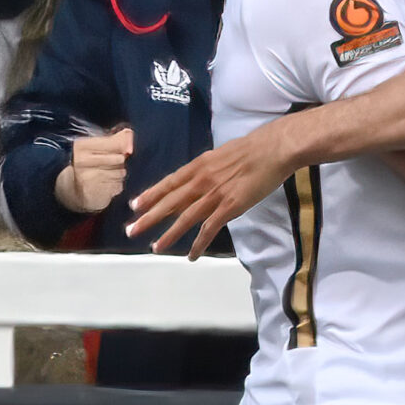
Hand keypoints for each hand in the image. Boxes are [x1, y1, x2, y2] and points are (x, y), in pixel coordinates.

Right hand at [56, 128, 133, 213]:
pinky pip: (118, 186)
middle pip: (119, 158)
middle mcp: (81, 161)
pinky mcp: (93, 193)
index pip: (115, 143)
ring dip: (119, 175)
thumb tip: (129, 133)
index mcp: (81, 146)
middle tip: (111, 165)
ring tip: (108, 176)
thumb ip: (115, 139)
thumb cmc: (91, 165)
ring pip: (120, 173)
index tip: (126, 150)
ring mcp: (87, 178)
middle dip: (120, 163)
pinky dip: (116, 186)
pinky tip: (106, 185)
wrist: (74, 191)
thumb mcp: (98, 147)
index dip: (125, 146)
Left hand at [127, 123, 294, 257]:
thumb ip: (208, 168)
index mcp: (199, 165)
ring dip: (169, 235)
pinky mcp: (230, 207)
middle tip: (131, 231)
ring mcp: (214, 194)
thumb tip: (199, 177)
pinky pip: (209, 229)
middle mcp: (201, 180)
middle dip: (149, 217)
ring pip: (185, 218)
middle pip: (170, 202)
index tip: (134, 205)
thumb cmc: (252, 149)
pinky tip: (192, 255)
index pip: (169, 183)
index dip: (151, 195)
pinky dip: (199, 243)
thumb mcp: (221, 154)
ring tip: (156, 247)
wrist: (273, 149)